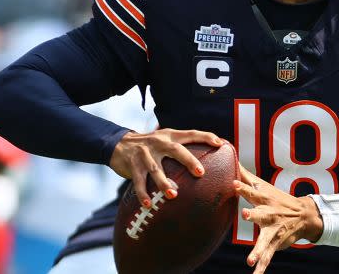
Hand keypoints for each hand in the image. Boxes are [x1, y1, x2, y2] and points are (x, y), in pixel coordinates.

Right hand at [108, 128, 222, 207]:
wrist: (119, 144)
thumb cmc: (150, 146)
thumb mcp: (165, 140)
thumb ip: (180, 147)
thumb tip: (205, 162)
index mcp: (170, 136)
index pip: (191, 134)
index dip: (205, 137)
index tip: (219, 143)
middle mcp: (159, 142)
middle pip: (176, 150)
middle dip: (189, 161)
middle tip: (200, 173)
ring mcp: (145, 154)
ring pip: (156, 169)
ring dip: (164, 182)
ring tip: (173, 195)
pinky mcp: (133, 165)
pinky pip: (139, 181)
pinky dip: (143, 194)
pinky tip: (149, 204)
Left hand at [233, 165, 322, 273]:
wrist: (304, 215)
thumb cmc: (277, 198)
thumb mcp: (263, 186)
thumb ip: (245, 175)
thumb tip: (231, 157)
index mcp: (265, 200)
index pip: (253, 192)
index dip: (243, 188)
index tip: (234, 184)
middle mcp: (269, 215)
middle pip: (261, 215)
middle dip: (253, 215)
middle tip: (246, 214)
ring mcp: (273, 231)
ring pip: (265, 241)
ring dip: (258, 251)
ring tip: (250, 261)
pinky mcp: (275, 244)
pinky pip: (267, 257)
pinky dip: (261, 267)